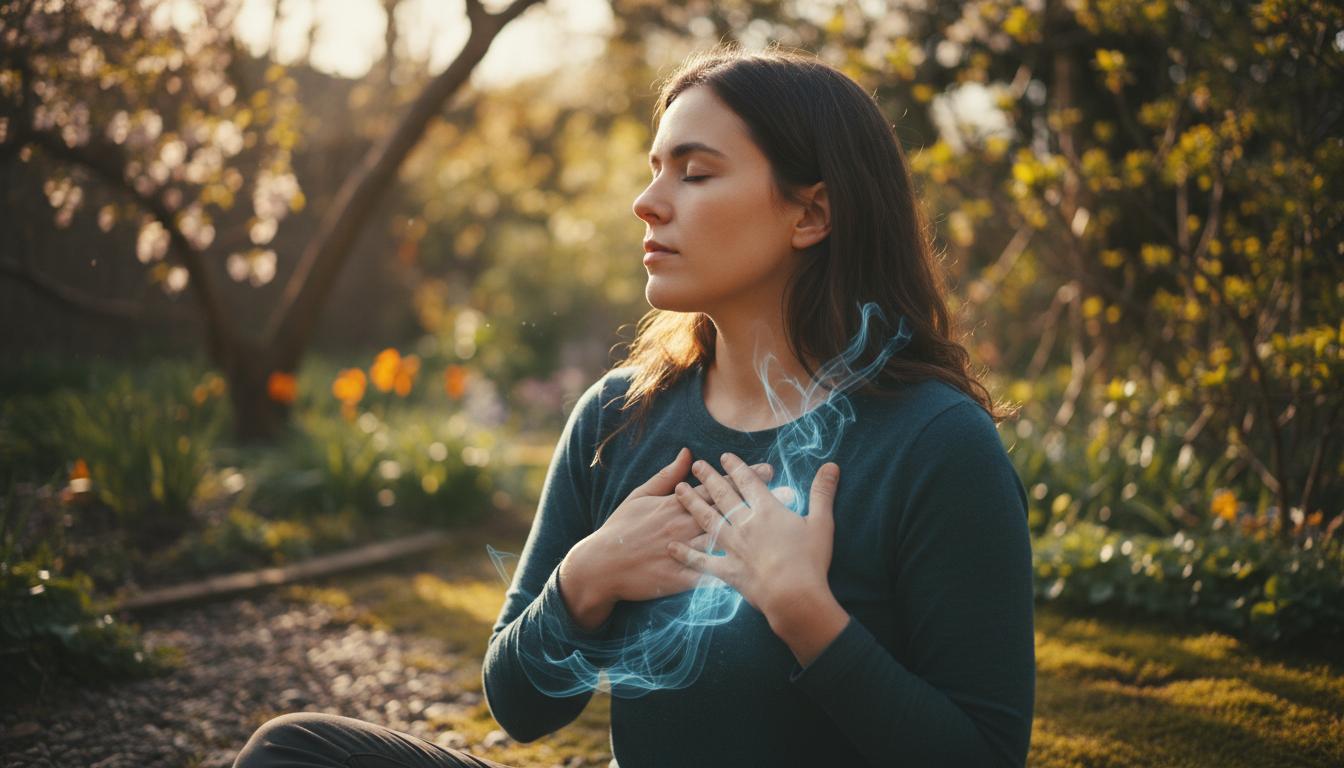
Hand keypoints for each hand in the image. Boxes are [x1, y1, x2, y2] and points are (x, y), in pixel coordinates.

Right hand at [579, 447, 774, 603]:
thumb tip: (687, 455)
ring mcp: (682, 552)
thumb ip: (666, 476)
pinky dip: (732, 576)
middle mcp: (682, 525)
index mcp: (675, 505)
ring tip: (783, 531)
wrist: (601, 565)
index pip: (715, 488)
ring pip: (724, 542)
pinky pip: (708, 577)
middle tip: (788, 494)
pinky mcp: (679, 578)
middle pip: (727, 512)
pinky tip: (757, 575)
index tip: (768, 470)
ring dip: (755, 536)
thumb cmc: (620, 528)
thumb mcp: (640, 495)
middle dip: (758, 504)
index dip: (743, 479)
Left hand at [667, 452, 839, 624]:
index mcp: (767, 510)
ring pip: (707, 520)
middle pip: (722, 495)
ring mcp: (732, 547)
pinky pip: (701, 561)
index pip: (748, 482)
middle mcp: (744, 523)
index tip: (724, 456)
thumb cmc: (810, 560)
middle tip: (697, 465)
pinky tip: (672, 547)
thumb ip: (823, 492)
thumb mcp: (822, 522)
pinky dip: (686, 554)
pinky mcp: (726, 570)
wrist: (793, 596)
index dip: (736, 467)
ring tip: (679, 490)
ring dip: (691, 503)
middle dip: (709, 477)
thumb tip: (832, 465)